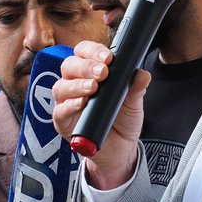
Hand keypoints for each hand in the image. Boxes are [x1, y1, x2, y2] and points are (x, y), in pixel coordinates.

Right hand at [52, 40, 148, 189]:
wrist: (121, 149)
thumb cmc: (123, 120)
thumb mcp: (134, 102)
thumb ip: (136, 87)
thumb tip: (142, 74)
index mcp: (90, 71)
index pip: (84, 52)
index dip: (93, 51)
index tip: (109, 57)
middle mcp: (75, 83)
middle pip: (70, 65)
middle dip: (86, 66)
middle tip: (103, 72)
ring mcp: (67, 102)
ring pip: (61, 86)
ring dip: (77, 85)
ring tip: (93, 88)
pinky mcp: (62, 122)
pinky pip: (59, 111)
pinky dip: (69, 106)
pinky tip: (81, 104)